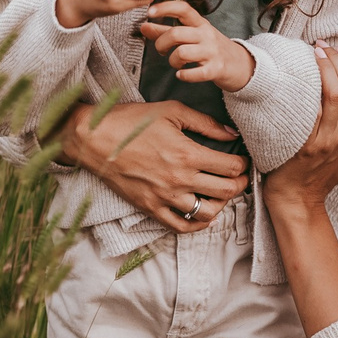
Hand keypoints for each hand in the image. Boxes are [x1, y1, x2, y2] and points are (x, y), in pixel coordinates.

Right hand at [60, 100, 250, 233]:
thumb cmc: (131, 122)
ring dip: (221, 204)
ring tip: (221, 194)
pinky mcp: (150, 208)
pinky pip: (181, 226)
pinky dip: (197, 225)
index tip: (241, 160)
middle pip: (226, 191)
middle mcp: (179, 179)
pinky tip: (203, 215)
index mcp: (187, 153)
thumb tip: (231, 134)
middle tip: (238, 177)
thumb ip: (205, 123)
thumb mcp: (171, 112)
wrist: (94, 139)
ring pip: (207, 213)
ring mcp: (165, 197)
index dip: (243, 164)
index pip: (231, 167)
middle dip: (239, 184)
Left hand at [139, 1, 256, 91]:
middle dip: (161, 43)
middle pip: (176, 33)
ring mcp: (212, 52)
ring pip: (182, 53)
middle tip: (161, 51)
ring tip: (175, 64)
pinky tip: (181, 74)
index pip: (183, 8)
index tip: (149, 13)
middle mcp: (206, 35)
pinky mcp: (216, 69)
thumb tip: (143, 26)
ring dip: (172, 61)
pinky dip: (183, 75)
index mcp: (200, 23)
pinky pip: (194, 73)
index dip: (165, 7)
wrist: (240, 65)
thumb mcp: (191, 35)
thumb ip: (166, 31)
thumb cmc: (210, 48)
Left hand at [262, 45, 337, 218]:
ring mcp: (326, 139)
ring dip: (324, 65)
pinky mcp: (305, 143)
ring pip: (333, 92)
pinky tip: (300, 73)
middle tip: (322, 46)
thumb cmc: (325, 175)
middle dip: (337, 58)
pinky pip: (310, 109)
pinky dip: (307, 88)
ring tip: (313, 52)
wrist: (299, 199)